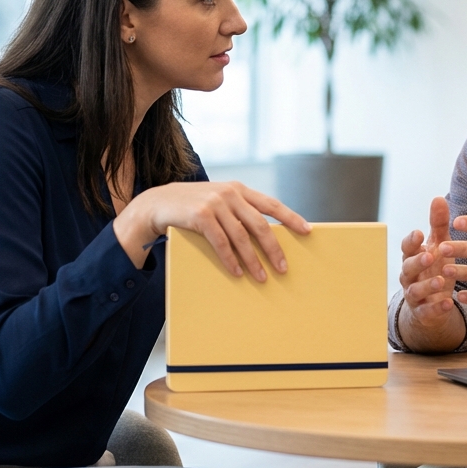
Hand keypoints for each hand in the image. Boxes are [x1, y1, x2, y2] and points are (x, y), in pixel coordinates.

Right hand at [115, 181, 310, 280]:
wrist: (159, 203)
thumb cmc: (194, 206)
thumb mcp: (219, 202)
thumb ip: (240, 211)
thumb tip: (267, 236)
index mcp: (239, 190)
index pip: (271, 204)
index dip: (291, 217)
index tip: (307, 231)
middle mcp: (230, 193)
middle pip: (260, 224)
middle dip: (273, 248)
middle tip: (283, 267)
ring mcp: (214, 203)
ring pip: (241, 236)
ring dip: (253, 260)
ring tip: (261, 277)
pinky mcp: (200, 216)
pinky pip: (221, 242)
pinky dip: (230, 259)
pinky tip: (238, 272)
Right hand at [399, 197, 457, 329]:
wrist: (432, 302)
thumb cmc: (435, 267)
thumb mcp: (439, 245)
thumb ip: (438, 224)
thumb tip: (438, 198)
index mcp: (413, 257)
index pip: (407, 247)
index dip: (411, 241)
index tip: (419, 233)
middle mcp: (410, 275)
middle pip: (407, 268)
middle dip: (417, 262)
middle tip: (429, 255)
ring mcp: (415, 295)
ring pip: (414, 290)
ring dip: (426, 286)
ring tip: (440, 281)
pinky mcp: (423, 312)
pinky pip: (426, 311)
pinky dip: (436, 308)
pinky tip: (448, 303)